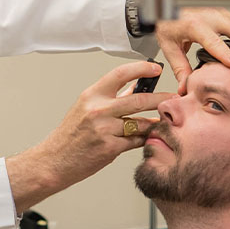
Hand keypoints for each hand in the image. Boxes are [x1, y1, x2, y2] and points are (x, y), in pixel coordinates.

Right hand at [6, 60, 170, 211]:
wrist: (55, 160)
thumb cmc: (70, 134)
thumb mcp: (85, 108)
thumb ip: (110, 98)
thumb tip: (134, 87)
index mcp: (91, 95)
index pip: (120, 74)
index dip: (141, 69)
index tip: (156, 69)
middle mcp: (98, 110)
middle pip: (139, 100)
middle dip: (161, 98)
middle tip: (174, 97)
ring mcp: (105, 129)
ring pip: (141, 123)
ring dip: (154, 122)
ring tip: (163, 121)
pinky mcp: (110, 148)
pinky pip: (136, 141)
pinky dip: (144, 138)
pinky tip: (149, 137)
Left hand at [156, 7, 229, 91]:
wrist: (165, 4)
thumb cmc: (167, 22)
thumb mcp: (168, 45)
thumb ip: (179, 67)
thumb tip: (185, 89)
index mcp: (193, 23)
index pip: (211, 39)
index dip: (224, 52)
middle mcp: (210, 17)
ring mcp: (221, 15)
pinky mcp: (227, 17)